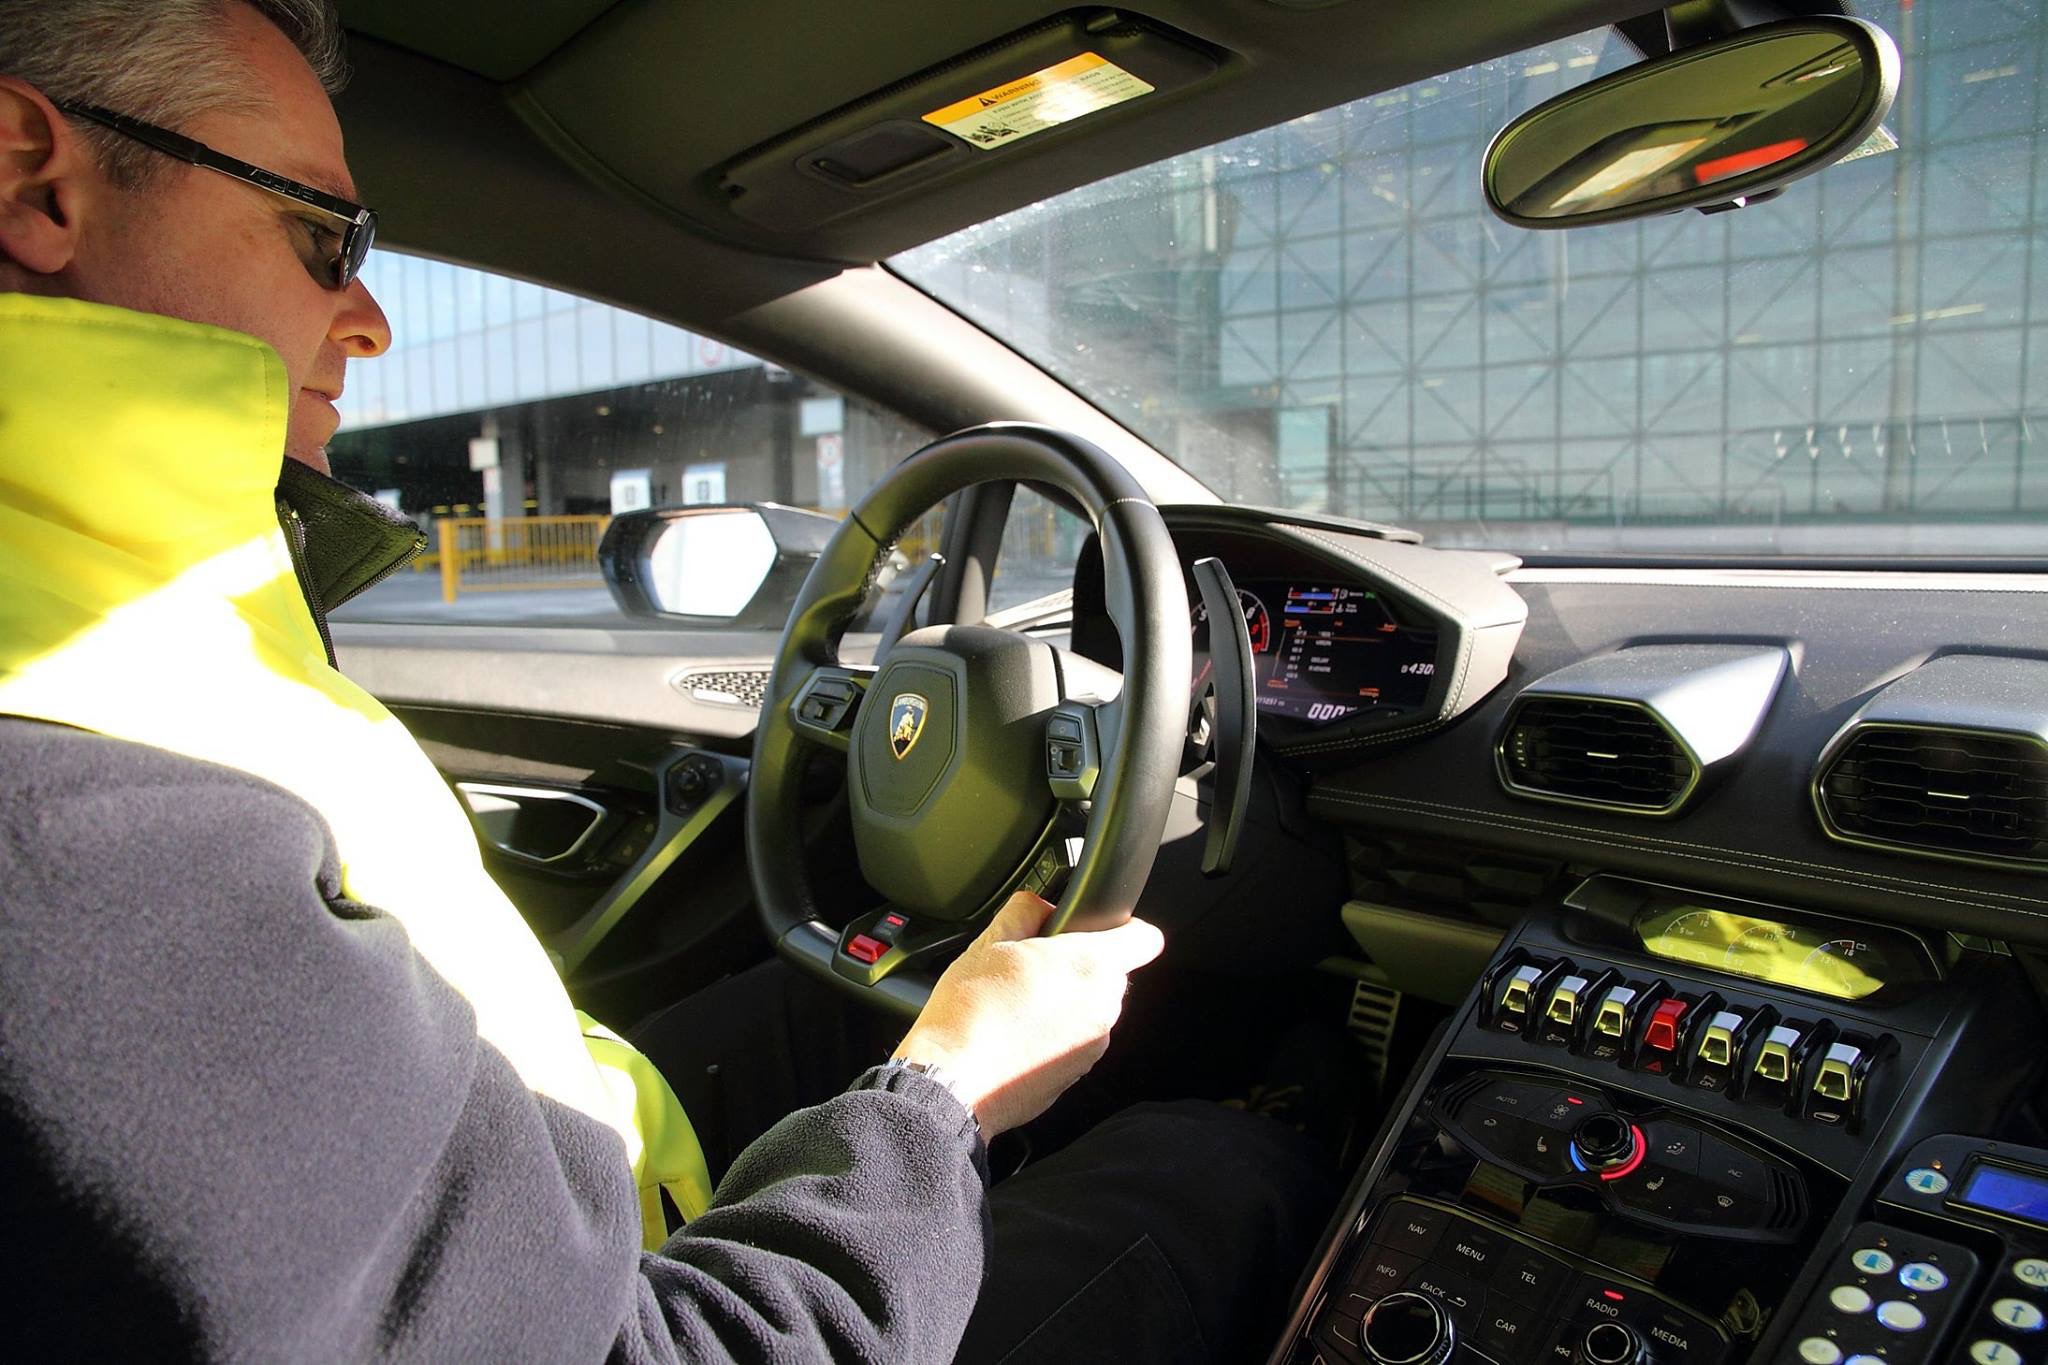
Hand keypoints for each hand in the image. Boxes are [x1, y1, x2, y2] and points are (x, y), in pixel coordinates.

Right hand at [894, 891, 1163, 1137]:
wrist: (951, 1083)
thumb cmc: (970, 1014)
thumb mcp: (989, 941)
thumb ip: (1026, 912)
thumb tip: (1040, 907)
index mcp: (1089, 966)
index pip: (1144, 937)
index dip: (1122, 927)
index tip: (1099, 929)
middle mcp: (1102, 1007)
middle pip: (1109, 974)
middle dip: (1077, 966)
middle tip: (1032, 966)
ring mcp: (1091, 1045)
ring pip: (1090, 1008)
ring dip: (1064, 1002)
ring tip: (1016, 1004)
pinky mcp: (1076, 1074)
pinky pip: (1074, 1041)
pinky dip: (1054, 1035)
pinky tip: (1015, 1034)